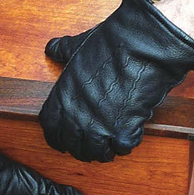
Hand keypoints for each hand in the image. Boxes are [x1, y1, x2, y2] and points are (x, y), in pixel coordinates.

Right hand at [0, 138, 86, 194]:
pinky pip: (10, 185)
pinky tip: (13, 166)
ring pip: (27, 191)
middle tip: (50, 167)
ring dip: (31, 179)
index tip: (67, 177)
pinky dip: (16, 176)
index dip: (63, 191)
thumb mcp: (36, 188)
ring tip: (30, 165)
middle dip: (47, 185)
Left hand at [39, 0, 193, 161]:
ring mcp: (100, 125)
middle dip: (80, 148)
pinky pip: (122, 147)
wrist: (143, 46)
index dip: (56, 136)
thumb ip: (64, 50)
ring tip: (109, 148)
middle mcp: (78, 114)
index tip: (62, 141)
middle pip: (72, 144)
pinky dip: (125, 145)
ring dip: (102, 152)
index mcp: (64, 94)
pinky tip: (128, 137)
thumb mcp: (79, 44)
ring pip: (96, 152)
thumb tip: (52, 48)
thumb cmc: (113, 42)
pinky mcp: (124, 130)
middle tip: (89, 148)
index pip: (50, 126)